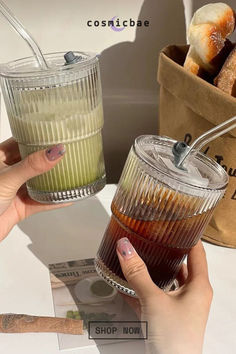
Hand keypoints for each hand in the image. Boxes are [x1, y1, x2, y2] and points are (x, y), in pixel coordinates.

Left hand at [0, 138, 68, 240]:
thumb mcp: (7, 178)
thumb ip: (32, 166)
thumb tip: (54, 151)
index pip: (21, 141)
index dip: (38, 137)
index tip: (56, 133)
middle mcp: (8, 172)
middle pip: (34, 161)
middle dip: (50, 158)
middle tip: (69, 152)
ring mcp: (15, 190)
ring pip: (40, 182)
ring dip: (55, 180)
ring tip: (73, 172)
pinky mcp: (21, 207)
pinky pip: (42, 201)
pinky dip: (55, 200)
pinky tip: (67, 197)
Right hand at [116, 238, 212, 353]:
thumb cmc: (174, 340)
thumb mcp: (154, 301)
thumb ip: (138, 273)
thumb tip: (126, 247)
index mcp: (199, 286)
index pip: (197, 251)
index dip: (188, 235)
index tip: (176, 222)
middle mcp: (193, 294)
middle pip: (182, 265)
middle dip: (167, 251)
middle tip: (152, 236)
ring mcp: (181, 307)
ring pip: (168, 282)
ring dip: (154, 270)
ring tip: (140, 255)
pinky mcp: (168, 318)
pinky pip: (156, 297)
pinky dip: (144, 289)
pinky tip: (128, 284)